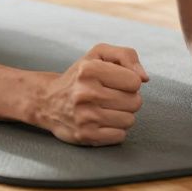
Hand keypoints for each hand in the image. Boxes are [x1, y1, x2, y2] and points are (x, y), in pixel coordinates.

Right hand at [34, 43, 148, 145]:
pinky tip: (101, 122)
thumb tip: (144, 78)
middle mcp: (85, 92)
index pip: (135, 81)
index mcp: (89, 69)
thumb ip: (126, 55)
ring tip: (106, 108)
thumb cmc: (80, 76)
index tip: (116, 82)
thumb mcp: (98, 54)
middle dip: (128, 99)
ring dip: (122, 115)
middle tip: (111, 96)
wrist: (47, 100)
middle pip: (135, 102)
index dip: (129, 81)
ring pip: (130, 120)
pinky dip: (115, 130)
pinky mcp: (86, 135)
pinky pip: (120, 136)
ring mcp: (85, 116)